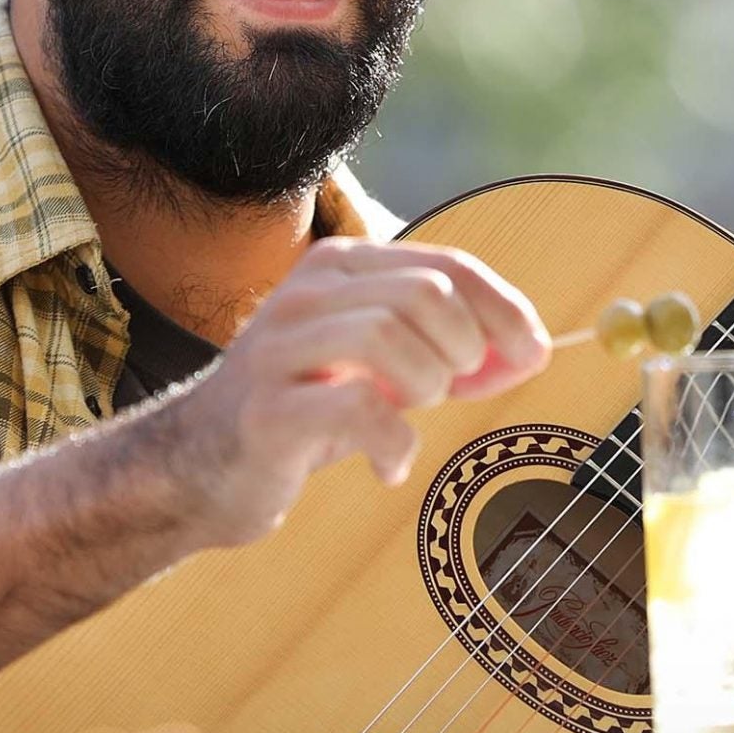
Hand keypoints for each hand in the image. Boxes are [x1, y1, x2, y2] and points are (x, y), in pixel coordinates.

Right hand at [157, 238, 550, 546]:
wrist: (198, 467)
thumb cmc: (305, 410)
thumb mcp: (381, 364)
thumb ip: (448, 347)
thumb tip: (532, 351)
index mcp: (341, 267)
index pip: (448, 265)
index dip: (504, 310)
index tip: (534, 354)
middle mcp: (306, 292)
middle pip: (425, 292)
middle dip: (463, 348)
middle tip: (449, 390)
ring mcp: (279, 348)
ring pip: (389, 335)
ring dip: (425, 385)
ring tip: (409, 416)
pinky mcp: (266, 410)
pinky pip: (358, 409)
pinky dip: (394, 445)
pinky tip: (388, 467)